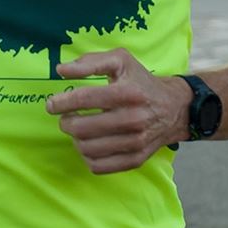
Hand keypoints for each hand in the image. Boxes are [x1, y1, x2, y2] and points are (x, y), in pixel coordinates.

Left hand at [45, 49, 187, 173]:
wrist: (175, 108)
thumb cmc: (141, 81)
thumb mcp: (120, 60)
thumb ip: (89, 62)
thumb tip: (61, 70)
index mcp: (127, 92)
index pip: (84, 99)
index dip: (61, 102)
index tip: (51, 104)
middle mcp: (133, 119)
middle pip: (82, 128)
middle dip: (65, 123)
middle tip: (66, 117)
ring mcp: (136, 142)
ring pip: (87, 149)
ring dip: (75, 139)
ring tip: (78, 129)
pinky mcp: (136, 159)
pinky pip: (98, 166)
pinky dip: (87, 156)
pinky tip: (89, 143)